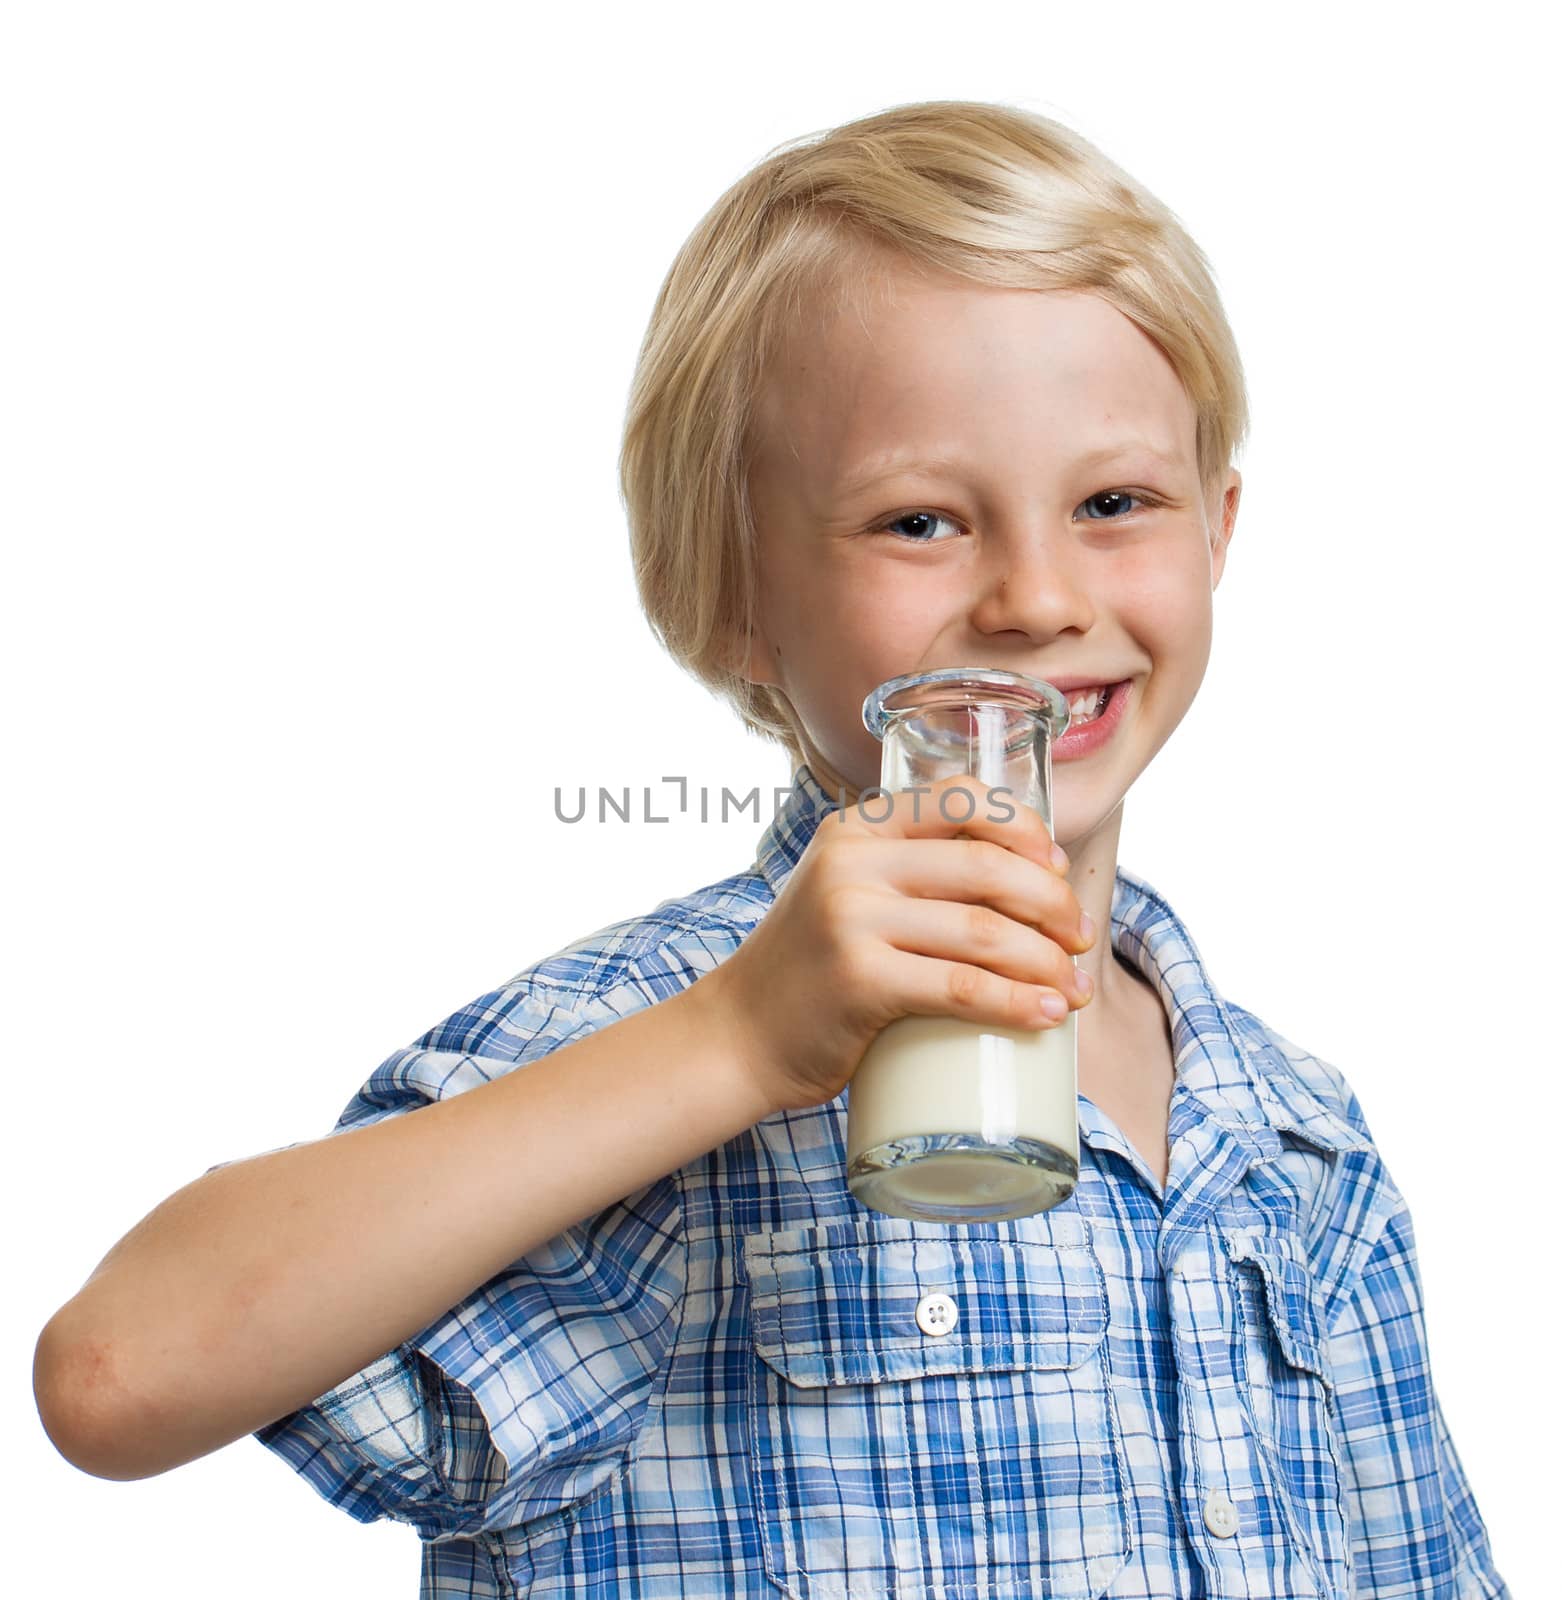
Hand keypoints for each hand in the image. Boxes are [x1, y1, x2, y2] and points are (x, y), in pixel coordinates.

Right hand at [701, 772, 1095, 1114]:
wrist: (739, 1034)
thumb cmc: (812, 968)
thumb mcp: (845, 892)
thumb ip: (906, 870)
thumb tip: (1025, 877)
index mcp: (857, 830)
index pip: (961, 798)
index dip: (1026, 829)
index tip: (1057, 869)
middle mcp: (853, 863)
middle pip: (987, 867)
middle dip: (1054, 905)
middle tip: (1081, 938)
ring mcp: (852, 920)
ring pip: (985, 931)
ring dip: (1049, 962)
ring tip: (1074, 988)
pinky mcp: (860, 981)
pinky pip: (963, 987)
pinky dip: (1018, 1004)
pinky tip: (1048, 1014)